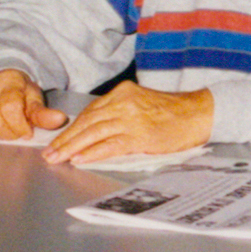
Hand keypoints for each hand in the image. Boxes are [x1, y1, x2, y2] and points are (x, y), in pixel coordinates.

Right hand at [0, 68, 67, 141]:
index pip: (10, 108)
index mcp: (9, 84)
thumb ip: (44, 113)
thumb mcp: (34, 99)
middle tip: (17, 131)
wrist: (0, 78)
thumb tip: (59, 120)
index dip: (19, 126)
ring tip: (5, 128)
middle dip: (9, 133)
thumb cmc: (19, 92)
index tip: (27, 132)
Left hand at [44, 82, 212, 164]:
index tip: (58, 140)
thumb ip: (119, 113)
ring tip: (59, 158)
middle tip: (50, 153)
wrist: (200, 113)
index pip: (90, 112)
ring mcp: (131, 118)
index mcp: (122, 93)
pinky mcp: (140, 135)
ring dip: (73, 147)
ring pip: (94, 133)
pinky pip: (110, 145)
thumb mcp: (142, 104)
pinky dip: (93, 153)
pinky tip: (80, 159)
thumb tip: (95, 131)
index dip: (71, 128)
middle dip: (66, 139)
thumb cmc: (173, 113)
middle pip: (87, 122)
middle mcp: (124, 102)